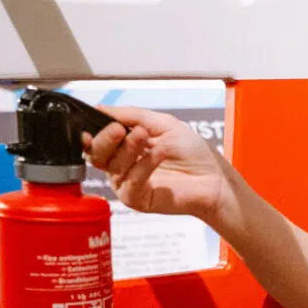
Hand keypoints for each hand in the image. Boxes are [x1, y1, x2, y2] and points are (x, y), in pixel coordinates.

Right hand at [85, 104, 240, 227]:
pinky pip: (129, 184)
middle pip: (97, 154)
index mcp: (125, 148)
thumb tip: (101, 107)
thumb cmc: (194, 153)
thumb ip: (132, 115)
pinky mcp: (138, 200)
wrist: (215, 178)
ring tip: (144, 136)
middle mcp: (123, 166)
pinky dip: (142, 166)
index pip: (97, 140)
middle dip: (105, 139)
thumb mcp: (163, 124)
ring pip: (112, 167)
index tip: (94, 120)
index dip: (92, 132)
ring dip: (128, 148)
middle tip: (119, 129)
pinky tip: (158, 155)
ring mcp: (129, 184)